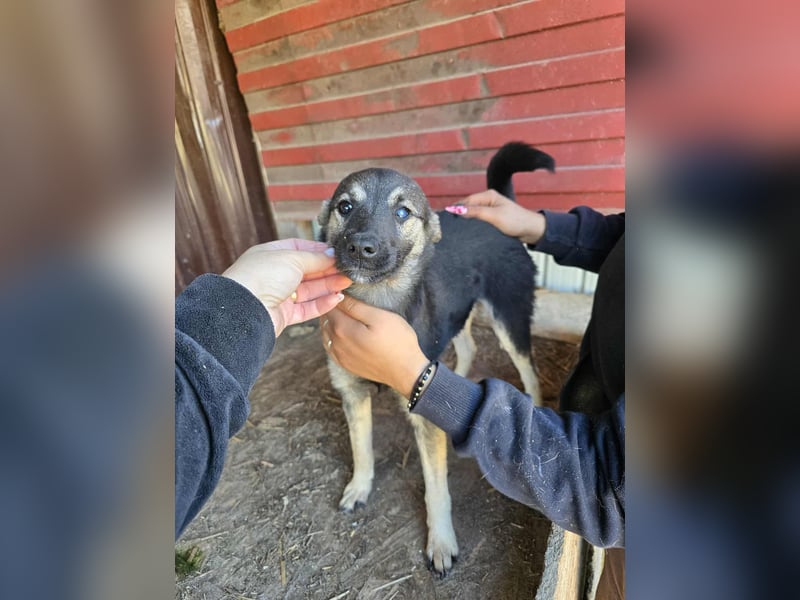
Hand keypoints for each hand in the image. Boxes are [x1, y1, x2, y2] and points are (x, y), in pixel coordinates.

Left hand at [223, 238, 351, 335]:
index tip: (336, 254)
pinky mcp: (284, 315)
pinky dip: (322, 303)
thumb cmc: (261, 277)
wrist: (245, 309)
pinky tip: (336, 298)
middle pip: (307, 271)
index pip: (300, 249)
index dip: (319, 251)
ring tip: (347, 283)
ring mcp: (279, 295)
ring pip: (309, 290)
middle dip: (328, 270)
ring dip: (329, 286)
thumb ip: (315, 257)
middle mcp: (274, 274)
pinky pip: (307, 308)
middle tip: (347, 270)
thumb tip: (331, 254)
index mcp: (271, 255)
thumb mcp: (292, 258)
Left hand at [323, 296, 428, 397]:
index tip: (342, 288)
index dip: (333, 294)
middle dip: (331, 307)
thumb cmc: (397, 340)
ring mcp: (338, 355)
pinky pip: (330, 346)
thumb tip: (337, 295)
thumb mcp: (379, 317)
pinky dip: (332, 335)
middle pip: (325, 318)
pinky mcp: (344, 364)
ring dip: (330, 321)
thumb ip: (355, 306)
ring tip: (343, 312)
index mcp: (342, 328)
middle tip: (342, 297)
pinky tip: (341, 331)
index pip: (329, 305)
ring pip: (325, 332)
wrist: (405, 371)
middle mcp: (335, 343)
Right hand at [445, 190, 545, 244]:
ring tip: (456, 229)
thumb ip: (476, 212)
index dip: (456, 208)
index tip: (446, 218)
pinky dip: (472, 225)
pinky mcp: (492, 219)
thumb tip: (458, 210)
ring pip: (472, 215)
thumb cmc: (516, 221)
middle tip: (449, 225)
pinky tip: (467, 231)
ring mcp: (490, 210)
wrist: (531, 231)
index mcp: (488, 195)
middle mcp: (488, 201)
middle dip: (459, 214)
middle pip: (468, 207)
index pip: (467, 201)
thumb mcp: (494, 216)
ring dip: (466, 221)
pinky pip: (478, 221)